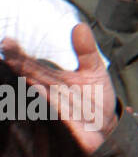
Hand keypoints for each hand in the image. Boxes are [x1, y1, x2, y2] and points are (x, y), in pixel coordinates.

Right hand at [2, 24, 117, 150]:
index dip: (18, 55)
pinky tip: (40, 93)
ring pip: (34, 99)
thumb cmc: (94, 98)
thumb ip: (86, 50)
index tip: (7, 42)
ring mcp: (49, 112)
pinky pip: (51, 120)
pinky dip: (47, 109)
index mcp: (48, 80)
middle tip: (7, 50)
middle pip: (27, 79)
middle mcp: (43, 96)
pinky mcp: (60, 130)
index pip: (29, 66)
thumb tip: (79, 26)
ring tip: (22, 71)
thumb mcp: (94, 70)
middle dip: (17, 67)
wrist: (107, 127)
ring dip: (30, 86)